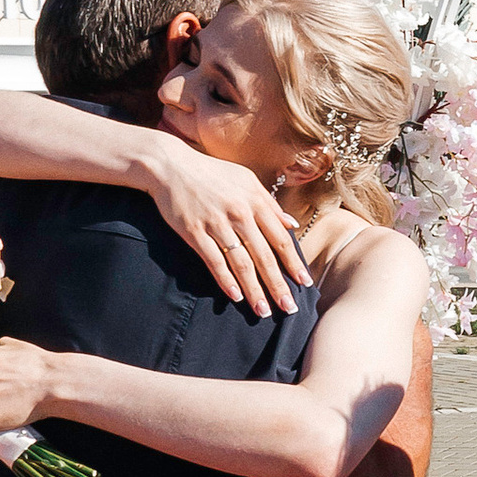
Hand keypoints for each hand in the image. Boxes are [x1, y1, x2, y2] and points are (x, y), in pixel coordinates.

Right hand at [138, 140, 306, 314]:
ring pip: (241, 264)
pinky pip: (213, 261)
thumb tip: (292, 225)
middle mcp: (239, 214)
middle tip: (289, 309)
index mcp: (255, 201)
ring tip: (264, 311)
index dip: (293, 263)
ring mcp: (216, 224)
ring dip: (254, 290)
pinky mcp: (194, 232)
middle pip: (264, 257)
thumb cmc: (212, 173)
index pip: (280, 239)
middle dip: (278, 285)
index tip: (305, 283)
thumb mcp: (246, 180)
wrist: (170, 165)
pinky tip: (236, 297)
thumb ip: (270, 204)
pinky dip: (225, 281)